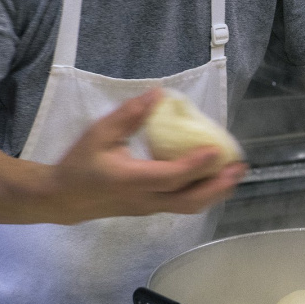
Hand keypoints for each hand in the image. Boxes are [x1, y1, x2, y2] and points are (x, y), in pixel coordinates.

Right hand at [49, 89, 246, 222]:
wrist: (65, 199)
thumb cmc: (81, 164)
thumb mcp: (99, 134)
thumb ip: (129, 115)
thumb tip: (158, 94)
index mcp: (131, 180)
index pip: (171, 176)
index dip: (196, 164)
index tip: (217, 149)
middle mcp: (145, 199)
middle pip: (189, 200)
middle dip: (217, 185)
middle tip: (239, 167)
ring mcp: (150, 208)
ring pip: (189, 207)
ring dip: (215, 192)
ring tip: (233, 175)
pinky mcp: (151, 209)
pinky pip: (182, 206)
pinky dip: (202, 195)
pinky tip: (213, 180)